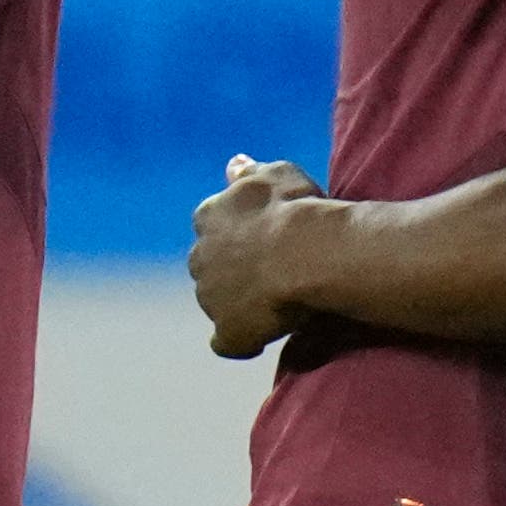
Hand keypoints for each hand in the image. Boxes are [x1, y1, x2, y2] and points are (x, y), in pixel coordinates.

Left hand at [191, 154, 322, 358]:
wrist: (306, 251)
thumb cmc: (295, 208)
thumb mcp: (274, 173)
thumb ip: (249, 172)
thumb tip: (233, 163)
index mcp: (208, 217)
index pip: (213, 227)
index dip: (238, 236)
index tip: (262, 239)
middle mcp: (200, 256)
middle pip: (210, 266)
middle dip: (231, 269)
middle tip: (268, 271)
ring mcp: (210, 296)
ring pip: (217, 302)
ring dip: (237, 303)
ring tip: (274, 303)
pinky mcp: (227, 329)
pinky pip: (227, 342)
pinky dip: (241, 341)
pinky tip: (260, 339)